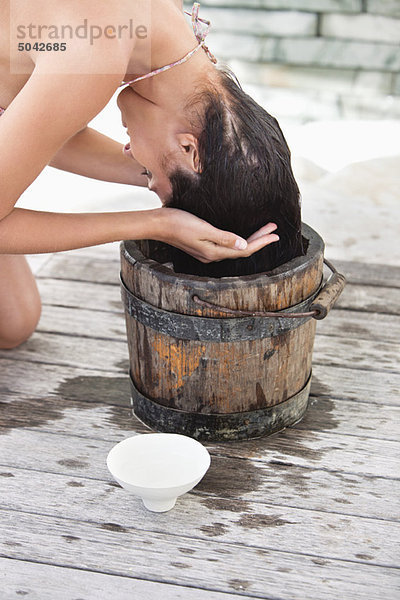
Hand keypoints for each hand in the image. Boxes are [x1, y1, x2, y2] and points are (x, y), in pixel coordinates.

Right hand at [155, 207, 278, 262]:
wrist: (158, 224)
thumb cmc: (179, 223)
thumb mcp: (204, 229)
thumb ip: (224, 238)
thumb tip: (244, 246)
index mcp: (214, 252)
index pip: (245, 250)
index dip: (262, 242)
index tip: (275, 234)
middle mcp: (212, 255)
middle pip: (242, 250)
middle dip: (260, 239)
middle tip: (274, 229)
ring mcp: (207, 252)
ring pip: (235, 248)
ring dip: (250, 239)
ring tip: (264, 230)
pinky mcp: (202, 246)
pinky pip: (227, 245)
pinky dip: (239, 240)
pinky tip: (242, 236)